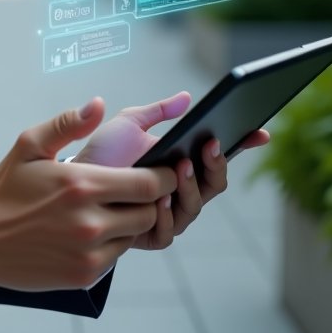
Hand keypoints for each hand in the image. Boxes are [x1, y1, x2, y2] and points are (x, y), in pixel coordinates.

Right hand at [0, 98, 176, 291]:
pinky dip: (112, 242)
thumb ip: (68, 124)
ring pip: (135, 234)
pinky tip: (90, 229)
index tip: (164, 169)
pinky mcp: (85, 275)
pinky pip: (117, 256)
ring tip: (108, 207)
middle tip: (135, 188)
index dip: (164, 176)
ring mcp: (89, 252)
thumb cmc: (5, 189)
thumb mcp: (29, 145)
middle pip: (150, 211)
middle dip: (151, 199)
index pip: (149, 184)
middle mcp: (90, 222)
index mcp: (81, 184)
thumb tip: (98, 104)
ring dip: (130, 220)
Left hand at [74, 93, 269, 248]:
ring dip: (190, 188)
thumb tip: (187, 98)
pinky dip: (165, 214)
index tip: (260, 133)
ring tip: (180, 168)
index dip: (243, 145)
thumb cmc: (104, 153)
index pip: (218, 157)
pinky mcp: (149, 235)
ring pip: (194, 206)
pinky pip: (167, 230)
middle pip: (214, 184)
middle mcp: (181, 191)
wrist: (71, 181)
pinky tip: (158, 199)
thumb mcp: (129, 124)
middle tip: (209, 146)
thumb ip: (157, 112)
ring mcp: (168, 214)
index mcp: (182, 164)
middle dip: (216, 165)